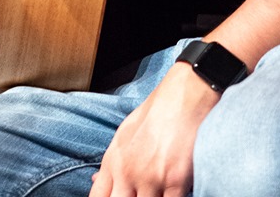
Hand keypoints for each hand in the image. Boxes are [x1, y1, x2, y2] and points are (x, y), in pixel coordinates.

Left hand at [89, 62, 218, 196]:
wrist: (184, 94)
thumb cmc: (157, 110)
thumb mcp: (125, 131)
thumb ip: (112, 162)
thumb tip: (95, 180)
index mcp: (113, 161)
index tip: (120, 196)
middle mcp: (127, 172)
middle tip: (141, 192)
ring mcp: (151, 178)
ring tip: (159, 189)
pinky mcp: (176, 181)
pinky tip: (175, 191)